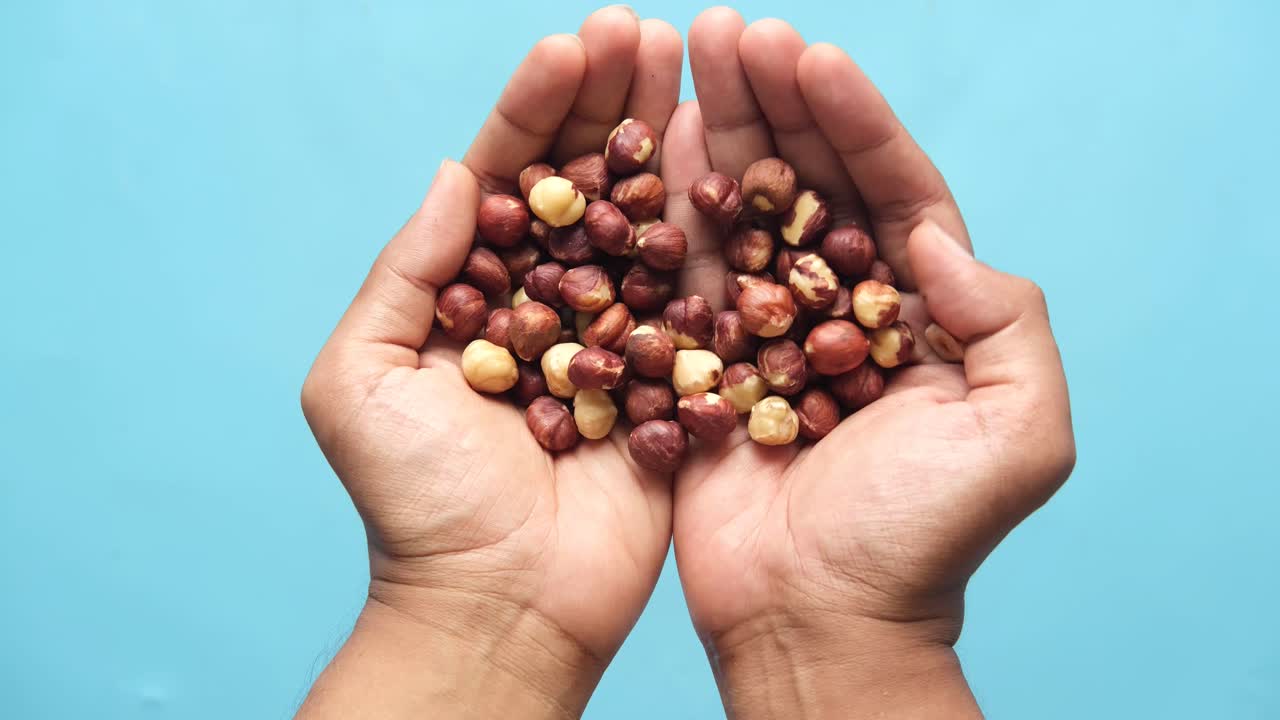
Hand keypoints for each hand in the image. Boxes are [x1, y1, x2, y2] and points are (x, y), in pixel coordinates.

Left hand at [297, 9, 681, 717]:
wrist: (500, 603)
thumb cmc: (416, 502)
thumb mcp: (362, 377)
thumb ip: (407, 271)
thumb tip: (455, 172)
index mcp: (471, 293)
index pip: (506, 180)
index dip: (535, 113)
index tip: (568, 46)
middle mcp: (549, 302)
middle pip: (582, 184)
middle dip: (606, 105)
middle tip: (640, 30)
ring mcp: (616, 336)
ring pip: (642, 221)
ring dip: (663, 141)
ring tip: (689, 60)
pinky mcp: (673, 377)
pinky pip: (693, 293)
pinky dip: (709, 227)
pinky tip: (728, 156)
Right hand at [659, 10, 1075, 716]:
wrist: (818, 620)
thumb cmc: (923, 539)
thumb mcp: (1017, 435)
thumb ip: (1009, 325)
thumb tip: (935, 237)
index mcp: (923, 313)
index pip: (894, 191)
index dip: (857, 121)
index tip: (814, 57)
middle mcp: (843, 307)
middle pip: (812, 181)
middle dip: (778, 102)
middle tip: (734, 28)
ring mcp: (766, 327)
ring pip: (743, 208)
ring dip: (721, 128)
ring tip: (690, 50)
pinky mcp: (701, 357)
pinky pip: (686, 266)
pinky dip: (671, 201)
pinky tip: (656, 135)